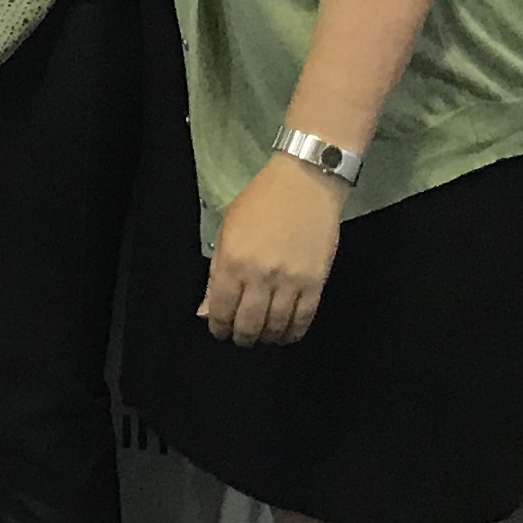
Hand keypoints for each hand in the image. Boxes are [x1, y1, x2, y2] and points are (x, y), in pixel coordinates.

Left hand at [199, 153, 346, 345]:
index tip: (220, 331)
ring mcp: (290, 280)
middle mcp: (260, 274)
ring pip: (276, 325)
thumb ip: (215, 272)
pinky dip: (293, 332)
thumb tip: (206, 310)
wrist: (305, 184)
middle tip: (241, 339)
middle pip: (248, 323)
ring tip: (263, 338)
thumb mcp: (227, 229)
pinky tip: (286, 333)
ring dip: (267, 338)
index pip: (221, 308)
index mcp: (233, 260)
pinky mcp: (316, 282)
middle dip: (242, 337)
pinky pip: (304, 318)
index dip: (218, 326)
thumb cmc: (261, 201)